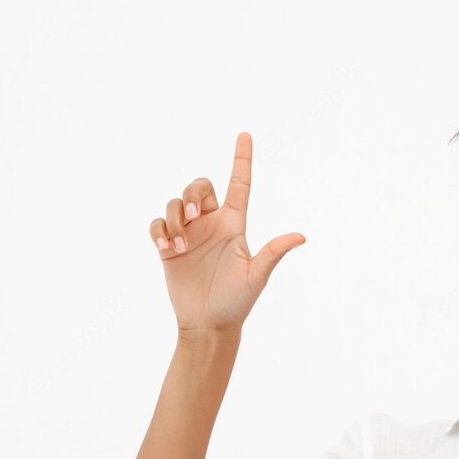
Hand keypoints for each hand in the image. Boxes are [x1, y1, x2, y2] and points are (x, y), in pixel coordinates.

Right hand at [148, 131, 306, 332]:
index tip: (245, 134)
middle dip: (192, 191)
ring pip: (175, 203)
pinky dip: (158, 230)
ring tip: (181, 244)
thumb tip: (301, 237)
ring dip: (174, 218)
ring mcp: (190, 234)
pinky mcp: (169, 247)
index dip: (242, 159)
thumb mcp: (256, 276)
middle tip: (193, 213)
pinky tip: (166, 246)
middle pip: (198, 186)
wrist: (209, 323)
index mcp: (235, 225)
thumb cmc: (237, 301)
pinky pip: (157, 224)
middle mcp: (212, 224)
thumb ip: (273, 253)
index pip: (239, 184)